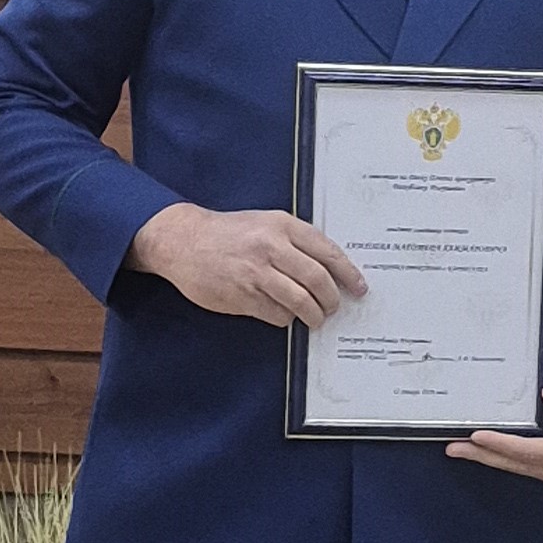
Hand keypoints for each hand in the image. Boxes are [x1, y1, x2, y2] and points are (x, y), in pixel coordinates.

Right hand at [129, 202, 365, 328]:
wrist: (184, 240)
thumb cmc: (228, 232)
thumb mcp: (265, 222)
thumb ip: (295, 240)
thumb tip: (328, 268)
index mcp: (282, 226)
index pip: (327, 252)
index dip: (348, 274)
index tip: (359, 288)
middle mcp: (272, 247)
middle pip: (318, 281)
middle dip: (332, 300)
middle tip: (333, 308)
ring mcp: (256, 273)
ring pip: (301, 302)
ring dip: (313, 315)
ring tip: (314, 318)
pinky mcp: (243, 296)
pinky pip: (277, 315)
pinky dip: (286, 319)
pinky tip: (284, 315)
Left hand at [447, 374, 542, 489]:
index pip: (533, 450)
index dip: (505, 444)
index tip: (480, 435)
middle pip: (517, 463)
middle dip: (484, 454)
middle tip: (454, 446)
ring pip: (515, 467)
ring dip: (486, 458)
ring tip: (457, 448)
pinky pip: (519, 465)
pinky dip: (497, 457)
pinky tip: (480, 450)